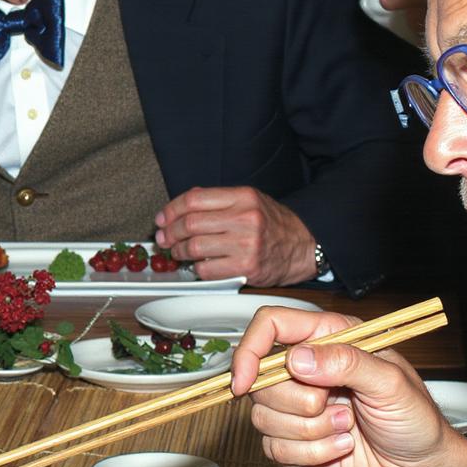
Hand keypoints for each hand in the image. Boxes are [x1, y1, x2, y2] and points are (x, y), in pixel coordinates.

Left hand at [155, 187, 316, 285]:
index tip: (161, 219)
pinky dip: (197, 268)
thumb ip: (218, 201)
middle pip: (191, 224)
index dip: (171, 210)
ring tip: (178, 252)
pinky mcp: (247, 268)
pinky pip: (208, 269)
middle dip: (169, 233)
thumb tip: (180, 207)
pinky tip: (198, 265)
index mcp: (243, 197)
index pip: (194, 199)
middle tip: (164, 238)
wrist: (305, 246)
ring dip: (179, 252)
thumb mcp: (250, 201)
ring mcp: (247, 244)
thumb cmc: (273, 224)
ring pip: (195, 247)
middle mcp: (245, 218)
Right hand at [230, 307, 466, 466]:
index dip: (250, 350)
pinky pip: (274, 448)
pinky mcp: (296, 441)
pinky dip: (310, 453)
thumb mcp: (392, 383)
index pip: (271, 326)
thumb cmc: (415, 420)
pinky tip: (341, 448)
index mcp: (330, 340)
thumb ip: (346, 362)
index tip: (245, 381)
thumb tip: (297, 359)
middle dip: (300, 404)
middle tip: (341, 409)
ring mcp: (299, 407)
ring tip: (347, 429)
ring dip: (310, 432)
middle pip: (262, 379)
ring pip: (264, 417)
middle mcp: (308, 369)